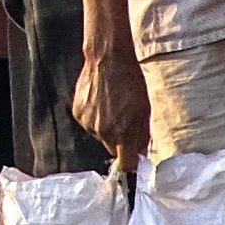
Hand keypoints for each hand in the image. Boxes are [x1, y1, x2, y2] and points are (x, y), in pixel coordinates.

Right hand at [75, 41, 153, 168]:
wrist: (108, 59)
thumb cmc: (132, 82)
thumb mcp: (145, 110)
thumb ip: (143, 135)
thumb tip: (140, 151)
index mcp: (123, 135)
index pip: (126, 165)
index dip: (131, 164)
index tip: (133, 159)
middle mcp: (104, 133)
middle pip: (112, 149)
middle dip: (119, 140)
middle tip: (124, 122)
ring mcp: (88, 123)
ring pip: (99, 135)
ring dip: (105, 127)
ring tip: (111, 106)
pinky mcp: (78, 113)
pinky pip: (88, 123)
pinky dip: (94, 116)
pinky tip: (100, 101)